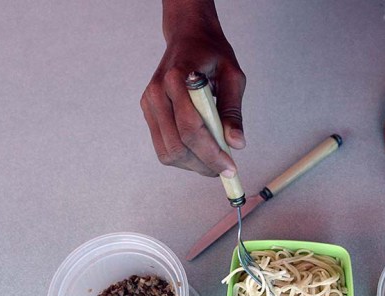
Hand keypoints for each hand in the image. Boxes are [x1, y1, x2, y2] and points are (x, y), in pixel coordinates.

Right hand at [141, 1, 245, 176]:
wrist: (188, 37)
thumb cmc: (213, 54)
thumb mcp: (232, 76)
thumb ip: (233, 111)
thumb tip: (236, 144)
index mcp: (177, 79)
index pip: (191, 128)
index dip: (212, 153)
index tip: (231, 168)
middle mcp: (156, 93)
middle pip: (177, 146)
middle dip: (204, 164)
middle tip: (225, 169)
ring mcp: (149, 104)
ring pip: (168, 152)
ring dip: (193, 164)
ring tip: (215, 160)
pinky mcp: (148, 112)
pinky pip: (163, 147)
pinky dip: (184, 157)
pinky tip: (202, 152)